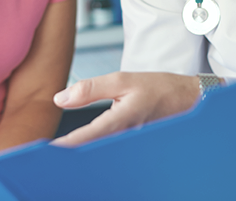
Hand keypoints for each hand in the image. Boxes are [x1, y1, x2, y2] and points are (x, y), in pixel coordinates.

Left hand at [52, 72, 199, 145]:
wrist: (190, 100)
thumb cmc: (158, 88)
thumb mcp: (123, 79)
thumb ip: (90, 89)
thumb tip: (60, 99)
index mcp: (122, 120)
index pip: (85, 138)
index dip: (64, 146)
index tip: (45, 150)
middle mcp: (125, 137)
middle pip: (90, 150)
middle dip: (68, 152)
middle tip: (44, 155)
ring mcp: (130, 144)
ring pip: (99, 151)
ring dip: (79, 151)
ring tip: (58, 152)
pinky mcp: (132, 145)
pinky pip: (108, 149)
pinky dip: (93, 147)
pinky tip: (80, 148)